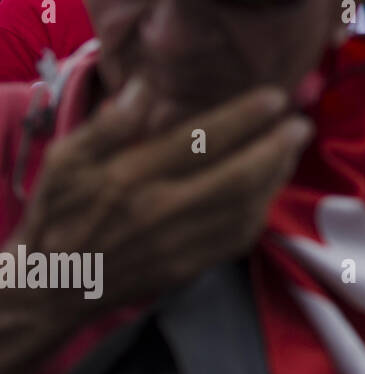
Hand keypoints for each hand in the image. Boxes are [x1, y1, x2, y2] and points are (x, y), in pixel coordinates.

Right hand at [10, 78, 313, 319]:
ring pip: (245, 208)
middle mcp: (160, 212)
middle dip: (276, 148)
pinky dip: (263, 207)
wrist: (53, 286)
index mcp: (129, 179)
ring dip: (277, 176)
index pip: (197, 142)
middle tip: (302, 123)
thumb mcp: (65, 160)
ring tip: (293, 148)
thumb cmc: (60, 213)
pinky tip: (272, 185)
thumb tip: (148, 87)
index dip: (242, 118)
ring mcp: (179, 244)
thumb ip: (108, 124)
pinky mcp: (191, 267)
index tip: (274, 98)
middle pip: (236, 177)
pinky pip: (239, 236)